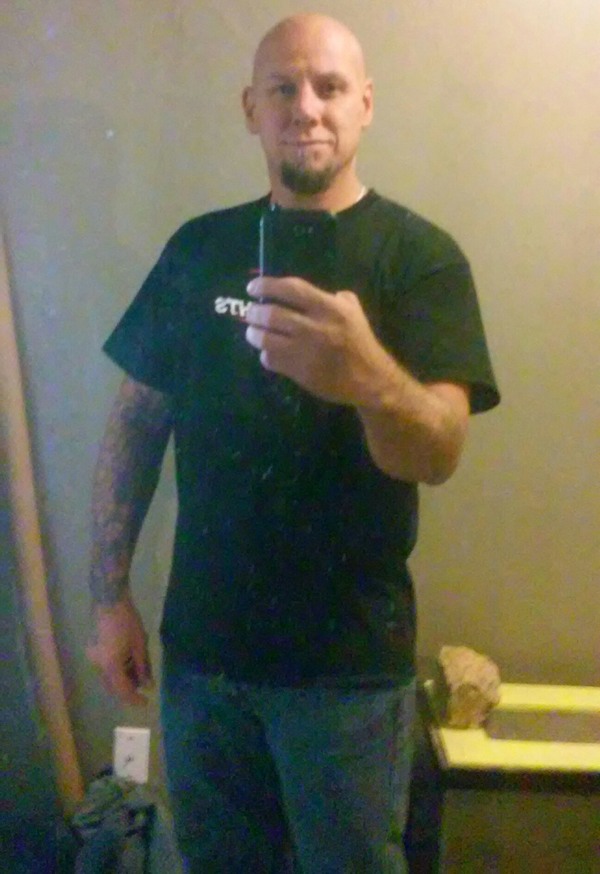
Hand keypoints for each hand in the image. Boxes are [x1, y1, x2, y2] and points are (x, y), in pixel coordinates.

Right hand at [86, 595, 152, 706]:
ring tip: (139, 671)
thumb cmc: (128, 622)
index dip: (134, 699)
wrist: (109, 601)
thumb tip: (147, 685)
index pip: (122, 690)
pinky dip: (117, 669)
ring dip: (123, 678)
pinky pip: (105, 667)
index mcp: (110, 666)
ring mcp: (93, 658)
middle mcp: (98, 666)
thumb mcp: (140, 646)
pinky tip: (129, 662)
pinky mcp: (93, 651)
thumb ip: (143, 668)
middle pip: (113, 685)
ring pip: (109, 676)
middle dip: (129, 688)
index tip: (146, 703)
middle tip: (145, 685)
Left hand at [245, 276, 390, 405]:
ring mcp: (305, 350)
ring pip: (266, 338)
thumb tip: (309, 293)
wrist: (369, 379)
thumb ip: (334, 297)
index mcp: (329, 308)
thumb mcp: (354, 311)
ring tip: (253, 332)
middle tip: (251, 312)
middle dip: (254, 312)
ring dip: (254, 333)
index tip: (252, 288)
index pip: (291, 289)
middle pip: (272, 313)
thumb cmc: (360, 342)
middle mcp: (315, 326)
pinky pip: (271, 359)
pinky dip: (265, 355)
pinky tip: (269, 353)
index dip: (267, 285)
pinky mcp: (299, 371)